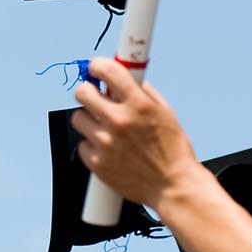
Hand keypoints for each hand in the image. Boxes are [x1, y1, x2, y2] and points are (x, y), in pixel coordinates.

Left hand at [72, 57, 205, 210]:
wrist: (172, 186)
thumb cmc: (172, 150)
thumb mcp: (165, 112)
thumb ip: (142, 91)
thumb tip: (125, 75)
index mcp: (139, 105)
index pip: (107, 70)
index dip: (97, 66)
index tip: (95, 68)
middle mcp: (119, 121)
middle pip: (82, 92)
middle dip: (88, 91)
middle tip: (95, 97)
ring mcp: (105, 143)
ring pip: (78, 118)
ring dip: (89, 119)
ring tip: (106, 128)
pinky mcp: (96, 162)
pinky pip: (83, 144)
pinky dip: (92, 144)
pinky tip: (108, 149)